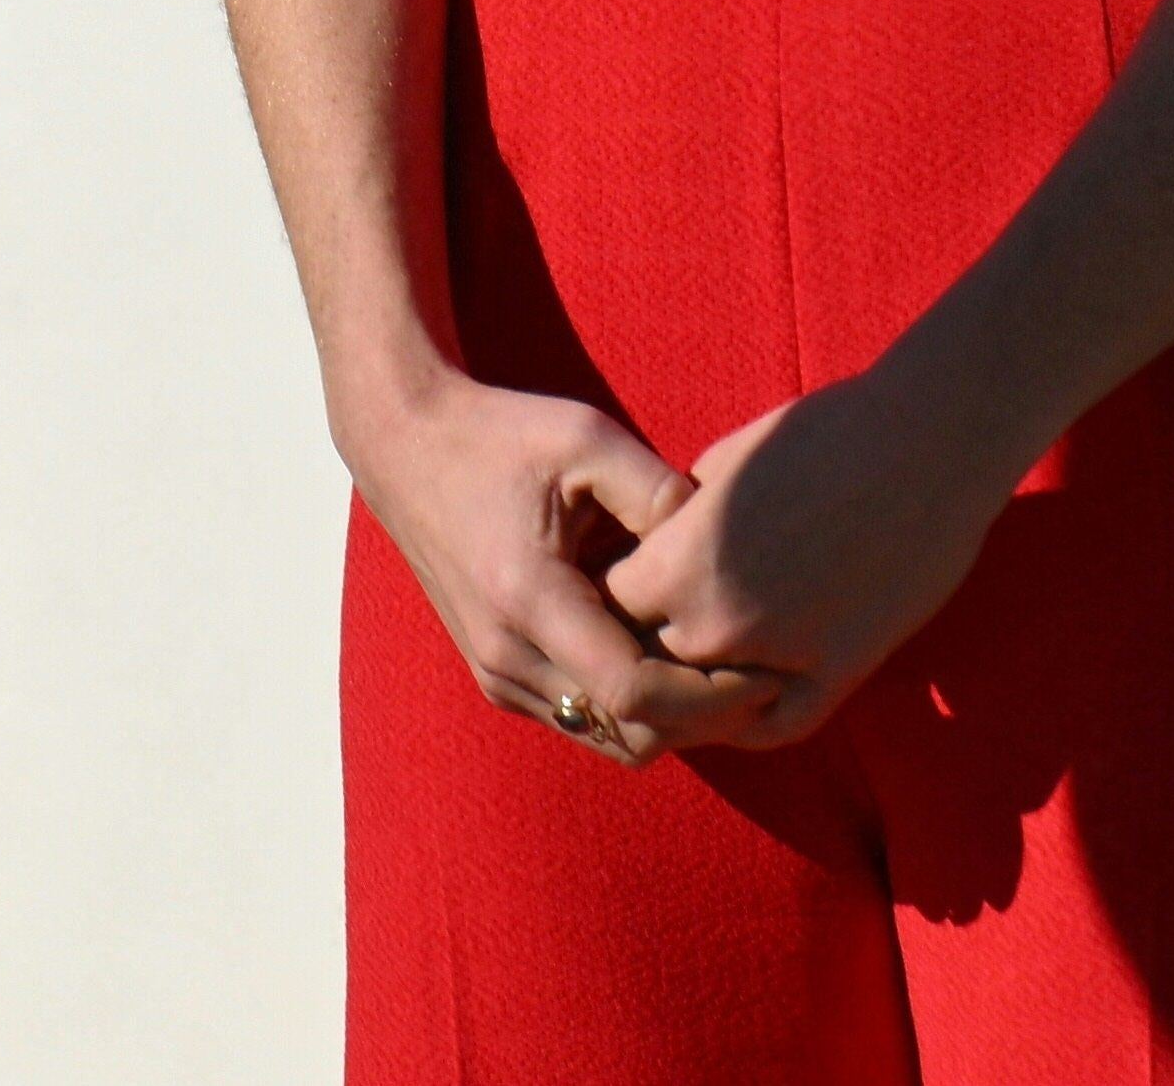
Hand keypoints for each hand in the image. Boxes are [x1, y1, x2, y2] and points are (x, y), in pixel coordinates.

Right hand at [338, 366, 806, 766]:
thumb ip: (660, 495)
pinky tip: (663, 653)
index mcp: (529, 598)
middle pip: (630, 735)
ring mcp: (496, 673)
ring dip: (667, 717)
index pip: (636, 694)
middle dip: (702, 718)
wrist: (406, 446)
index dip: (712, 696)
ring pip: (607, 739)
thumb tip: (725, 554)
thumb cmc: (502, 436)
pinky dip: (630, 705)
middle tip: (759, 673)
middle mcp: (506, 654)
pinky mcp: (495, 674)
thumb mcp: (588, 440)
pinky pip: (580, 718)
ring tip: (718, 665)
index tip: (767, 667)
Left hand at [602, 368, 1015, 733]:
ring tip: (686, 665)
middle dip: (641, 642)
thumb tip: (656, 553)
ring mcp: (784, 658)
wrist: (927, 445)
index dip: (611, 591)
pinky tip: (736, 698)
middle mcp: (721, 622)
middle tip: (647, 628)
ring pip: (701, 705)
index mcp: (682, 563)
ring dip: (689, 688)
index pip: (609, 604)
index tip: (622, 581)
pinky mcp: (842, 675)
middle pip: (647, 659)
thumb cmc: (823, 432)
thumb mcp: (722, 464)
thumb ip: (679, 525)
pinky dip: (745, 720)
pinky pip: (771, 727)